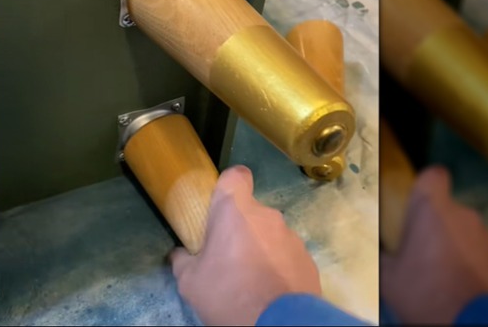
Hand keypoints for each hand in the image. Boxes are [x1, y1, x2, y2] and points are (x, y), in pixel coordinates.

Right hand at [169, 165, 321, 325]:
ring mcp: (291, 236)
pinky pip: (287, 255)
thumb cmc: (227, 293)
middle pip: (251, 212)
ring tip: (252, 278)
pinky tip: (271, 288)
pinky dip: (279, 266)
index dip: (228, 186)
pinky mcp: (308, 259)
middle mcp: (267, 215)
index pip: (235, 176)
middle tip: (229, 257)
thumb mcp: (190, 282)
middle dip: (241, 229)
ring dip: (261, 248)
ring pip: (270, 234)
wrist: (278, 324)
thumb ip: (183, 261)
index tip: (220, 205)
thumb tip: (179, 255)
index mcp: (235, 211)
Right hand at [381, 166, 487, 323]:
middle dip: (437, 227)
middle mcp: (464, 215)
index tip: (416, 206)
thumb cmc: (425, 292)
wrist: (476, 325)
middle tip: (422, 255)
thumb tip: (379, 251)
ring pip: (467, 233)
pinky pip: (483, 254)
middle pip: (448, 210)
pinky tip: (464, 287)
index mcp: (433, 210)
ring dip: (456, 247)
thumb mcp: (388, 278)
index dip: (425, 187)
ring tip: (444, 276)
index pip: (433, 176)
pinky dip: (474, 265)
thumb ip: (383, 256)